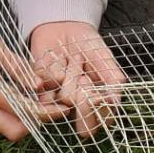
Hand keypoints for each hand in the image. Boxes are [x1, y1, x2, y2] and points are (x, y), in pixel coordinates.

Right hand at [0, 9, 42, 142]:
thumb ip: (15, 66)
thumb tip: (38, 85)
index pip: (22, 112)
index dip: (46, 113)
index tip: (63, 107)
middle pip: (13, 131)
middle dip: (36, 122)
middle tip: (52, 104)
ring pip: (3, 124)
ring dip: (24, 117)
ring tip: (42, 97)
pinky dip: (11, 110)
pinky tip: (23, 92)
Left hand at [28, 20, 126, 138]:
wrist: (65, 27)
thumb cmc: (89, 45)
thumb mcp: (105, 59)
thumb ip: (112, 80)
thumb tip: (114, 102)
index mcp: (94, 103)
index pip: (93, 125)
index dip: (91, 111)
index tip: (93, 92)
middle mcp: (74, 105)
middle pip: (73, 107)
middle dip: (79, 82)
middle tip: (83, 67)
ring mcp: (55, 98)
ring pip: (59, 97)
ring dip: (67, 71)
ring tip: (72, 58)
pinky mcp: (39, 87)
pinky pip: (41, 85)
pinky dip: (50, 66)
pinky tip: (55, 57)